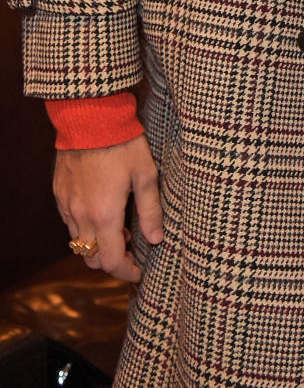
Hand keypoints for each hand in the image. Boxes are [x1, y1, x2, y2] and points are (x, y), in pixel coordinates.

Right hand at [54, 134, 162, 282]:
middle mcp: (81, 216)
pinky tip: (101, 210)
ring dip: (97, 244)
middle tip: (131, 248)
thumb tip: (156, 239)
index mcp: (105, 215)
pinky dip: (84, 227)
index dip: (126, 272)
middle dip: (111, 262)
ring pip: (78, 242)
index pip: (111, 261)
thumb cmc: (123, 143)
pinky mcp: (59, 193)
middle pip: (91, 258)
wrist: (90, 117)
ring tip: (118, 226)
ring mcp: (66, 205)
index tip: (139, 272)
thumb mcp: (146, 174)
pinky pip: (69, 222)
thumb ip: (150, 210)